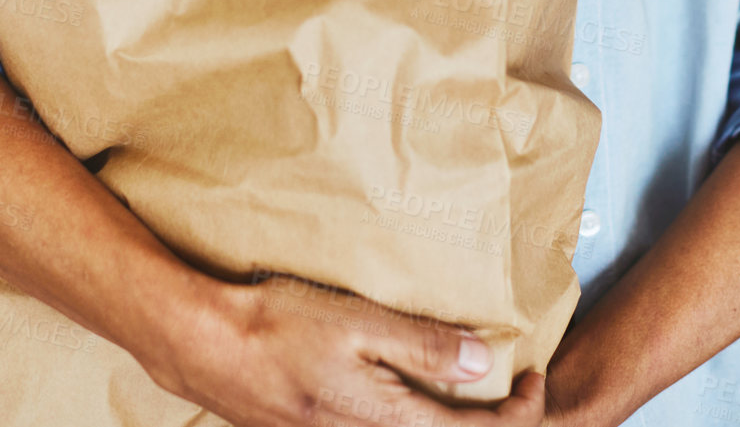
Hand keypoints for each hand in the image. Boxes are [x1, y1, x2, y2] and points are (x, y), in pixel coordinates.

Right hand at [144, 271, 549, 426]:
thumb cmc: (278, 327)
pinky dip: (412, 418)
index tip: (534, 377)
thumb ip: (422, 347)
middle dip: (488, 420)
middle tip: (516, 388)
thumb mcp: (357, 323)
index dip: (517, 412)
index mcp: (387, 422)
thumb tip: (483, 363)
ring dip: (449, 420)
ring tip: (472, 388)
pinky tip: (412, 391)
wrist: (205, 346)